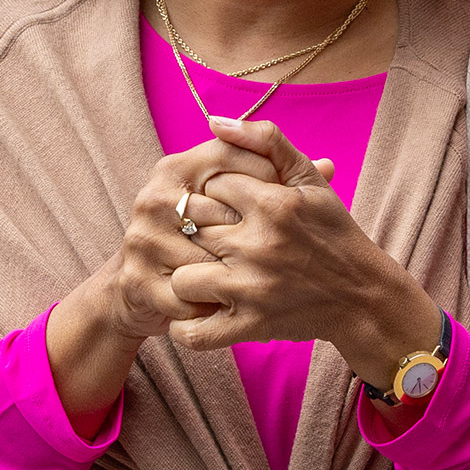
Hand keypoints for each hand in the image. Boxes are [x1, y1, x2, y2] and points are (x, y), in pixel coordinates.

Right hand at [48, 132, 290, 424]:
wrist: (141, 284)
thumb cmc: (200, 236)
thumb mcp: (232, 200)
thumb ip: (275, 175)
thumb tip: (330, 166)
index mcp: (179, 168)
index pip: (236, 161)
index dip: (271, 186)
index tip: (292, 211)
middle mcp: (154, 196)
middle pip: (223, 212)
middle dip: (257, 237)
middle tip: (286, 256)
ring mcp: (143, 239)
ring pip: (208, 258)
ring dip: (240, 277)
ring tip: (266, 284)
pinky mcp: (139, 280)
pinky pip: (191, 296)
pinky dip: (217, 306)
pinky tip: (234, 308)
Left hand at [171, 117, 440, 384]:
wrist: (363, 296)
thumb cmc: (333, 232)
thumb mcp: (309, 179)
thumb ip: (265, 140)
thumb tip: (214, 121)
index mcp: (273, 204)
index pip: (210, 186)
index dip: (213, 194)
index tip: (227, 205)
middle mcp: (259, 245)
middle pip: (192, 228)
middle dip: (196, 232)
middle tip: (211, 239)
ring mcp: (252, 290)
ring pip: (184, 277)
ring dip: (189, 276)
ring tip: (205, 273)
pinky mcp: (250, 327)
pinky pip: (194, 331)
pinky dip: (187, 326)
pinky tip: (198, 311)